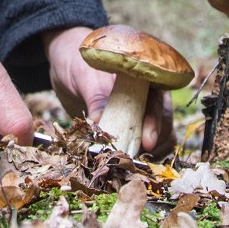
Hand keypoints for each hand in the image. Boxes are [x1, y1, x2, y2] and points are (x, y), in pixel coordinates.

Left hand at [43, 26, 176, 156]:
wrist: (64, 66)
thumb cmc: (78, 62)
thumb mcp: (85, 76)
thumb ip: (96, 97)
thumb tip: (99, 122)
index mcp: (146, 78)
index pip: (158, 102)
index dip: (155, 122)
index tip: (147, 140)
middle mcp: (147, 98)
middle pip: (163, 125)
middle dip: (153, 144)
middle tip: (135, 160)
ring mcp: (138, 115)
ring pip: (156, 140)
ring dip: (147, 154)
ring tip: (128, 165)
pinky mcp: (126, 129)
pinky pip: (137, 146)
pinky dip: (132, 157)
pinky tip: (120, 164)